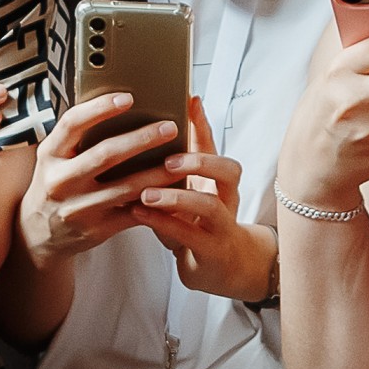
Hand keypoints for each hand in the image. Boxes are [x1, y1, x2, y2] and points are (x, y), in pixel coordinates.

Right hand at [17, 92, 182, 266]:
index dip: (99, 109)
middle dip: (141, 139)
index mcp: (49, 154)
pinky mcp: (95, 230)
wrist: (39, 233)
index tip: (128, 98)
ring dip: (157, 173)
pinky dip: (154, 201)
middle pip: (105, 155)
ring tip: (181, 159)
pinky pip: (132, 214)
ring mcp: (78, 208)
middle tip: (169, 127)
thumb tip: (120, 107)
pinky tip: (173, 189)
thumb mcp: (54, 158)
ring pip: (125, 187)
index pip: (72, 124)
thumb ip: (77, 137)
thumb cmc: (55, 184)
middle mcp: (60, 181)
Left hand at [138, 98, 267, 300]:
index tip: (188, 100)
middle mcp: (226, 198)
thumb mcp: (191, 190)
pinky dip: (163, 223)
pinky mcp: (212, 251)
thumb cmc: (200, 222)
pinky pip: (190, 236)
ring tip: (147, 192)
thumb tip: (151, 130)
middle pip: (229, 171)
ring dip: (177, 197)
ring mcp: (222, 226)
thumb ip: (176, 166)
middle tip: (168, 160)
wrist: (224, 268)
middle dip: (200, 162)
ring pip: (210, 206)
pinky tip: (139, 214)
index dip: (203, 122)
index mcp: (218, 179)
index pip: (214, 144)